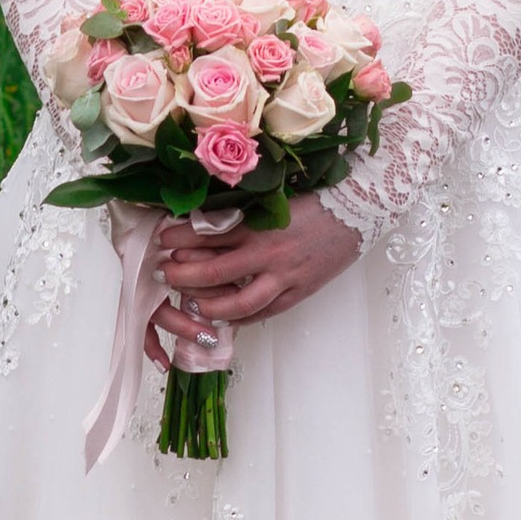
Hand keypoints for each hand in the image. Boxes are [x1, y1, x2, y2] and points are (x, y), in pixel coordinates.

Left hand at [147, 191, 361, 361]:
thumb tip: (206, 224)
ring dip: (208, 305)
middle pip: (215, 271)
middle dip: (183, 275)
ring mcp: (285, 277)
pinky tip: (225, 318)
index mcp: (260, 224)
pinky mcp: (299, 291)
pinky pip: (265, 312)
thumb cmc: (316, 201)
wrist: (359, 211)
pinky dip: (242, 318)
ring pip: (238, 302)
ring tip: (190, 304)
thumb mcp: (275, 201)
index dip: (180, 238)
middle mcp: (269, 253)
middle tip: (164, 275)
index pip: (209, 234)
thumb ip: (244, 214)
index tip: (162, 239)